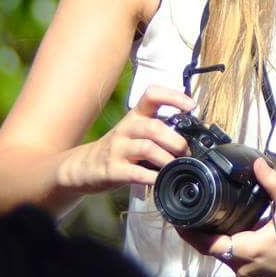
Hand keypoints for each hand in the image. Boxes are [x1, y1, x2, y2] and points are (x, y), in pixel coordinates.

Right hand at [57, 84, 196, 195]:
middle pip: (154, 127)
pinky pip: (136, 173)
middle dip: (175, 141)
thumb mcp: (135, 132)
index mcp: (135, 116)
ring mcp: (118, 149)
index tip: (191, 106)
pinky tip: (160, 181)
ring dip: (167, 160)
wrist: (83, 166)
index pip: (152, 95)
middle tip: (185, 152)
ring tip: (175, 167)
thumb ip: (159, 131)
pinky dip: (153, 178)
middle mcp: (126, 129)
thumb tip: (192, 138)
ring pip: (147, 148)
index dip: (173, 97)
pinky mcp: (113, 169)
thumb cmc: (118, 149)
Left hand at [180, 158, 275, 276]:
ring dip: (216, 241)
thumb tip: (258, 164)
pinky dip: (229, 248)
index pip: (205, 244)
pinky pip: (233, 262)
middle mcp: (240, 266)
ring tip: (210, 220)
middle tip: (193, 213)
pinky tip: (233, 233)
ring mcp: (247, 275)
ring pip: (222, 256)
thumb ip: (273, 184)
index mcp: (244, 250)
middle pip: (211, 249)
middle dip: (201, 233)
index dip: (188, 232)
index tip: (177, 219)